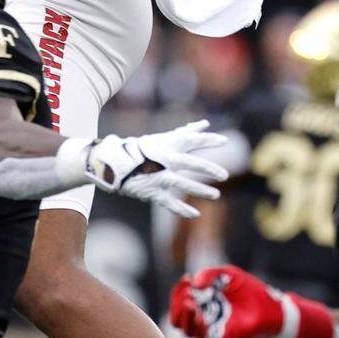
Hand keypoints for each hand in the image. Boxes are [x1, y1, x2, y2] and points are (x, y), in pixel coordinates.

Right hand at [86, 120, 228, 216]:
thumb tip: (204, 124)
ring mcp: (157, 177)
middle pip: (188, 163)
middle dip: (207, 168)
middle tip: (224, 174)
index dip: (207, 140)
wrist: (114, 165)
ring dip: (199, 190)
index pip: (190, 140)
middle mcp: (162, 160)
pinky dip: (182, 209)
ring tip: (216, 195)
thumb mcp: (164, 139)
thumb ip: (186, 132)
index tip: (224, 141)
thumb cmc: (143, 151)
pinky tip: (195, 214)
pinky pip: (169, 202)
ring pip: (180, 184)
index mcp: (166, 146)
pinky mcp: (152, 192)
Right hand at [169, 265, 285, 337]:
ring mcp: (212, 329)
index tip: (186, 278)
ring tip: (190, 304)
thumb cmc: (250, 290)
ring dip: (184, 317)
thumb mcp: (228, 274)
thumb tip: (193, 284)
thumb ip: (210, 275)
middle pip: (177, 319)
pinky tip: (200, 315)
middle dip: (176, 305)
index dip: (178, 291)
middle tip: (187, 295)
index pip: (179, 301)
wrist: (272, 307)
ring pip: (186, 330)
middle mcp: (203, 317)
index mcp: (202, 302)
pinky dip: (198, 328)